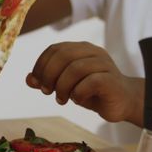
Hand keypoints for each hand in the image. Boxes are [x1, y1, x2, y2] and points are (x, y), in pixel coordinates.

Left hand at [26, 42, 142, 123]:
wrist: (122, 102)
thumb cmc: (92, 91)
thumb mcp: (66, 85)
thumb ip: (48, 80)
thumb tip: (29, 79)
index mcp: (81, 49)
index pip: (54, 49)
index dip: (41, 65)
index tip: (37, 82)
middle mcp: (93, 52)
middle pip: (63, 56)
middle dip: (49, 75)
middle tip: (47, 92)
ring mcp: (104, 64)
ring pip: (76, 68)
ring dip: (63, 86)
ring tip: (62, 99)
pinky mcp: (112, 80)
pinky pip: (90, 82)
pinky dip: (78, 93)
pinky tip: (78, 100)